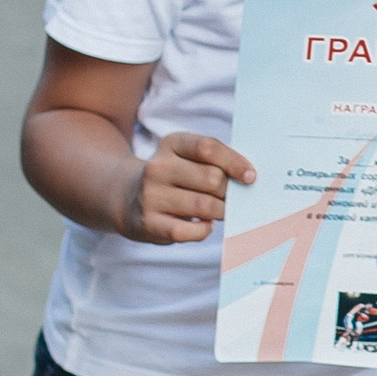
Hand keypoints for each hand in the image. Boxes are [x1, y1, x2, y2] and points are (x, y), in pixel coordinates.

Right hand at [121, 134, 253, 244]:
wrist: (126, 196)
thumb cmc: (175, 176)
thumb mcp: (187, 157)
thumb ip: (215, 162)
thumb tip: (249, 180)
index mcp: (172, 144)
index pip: (208, 147)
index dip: (235, 162)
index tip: (251, 177)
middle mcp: (157, 167)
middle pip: (211, 178)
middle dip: (229, 191)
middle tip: (232, 198)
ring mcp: (150, 196)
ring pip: (204, 205)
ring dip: (221, 211)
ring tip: (220, 211)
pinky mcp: (148, 223)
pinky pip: (188, 231)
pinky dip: (203, 230)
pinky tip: (204, 225)